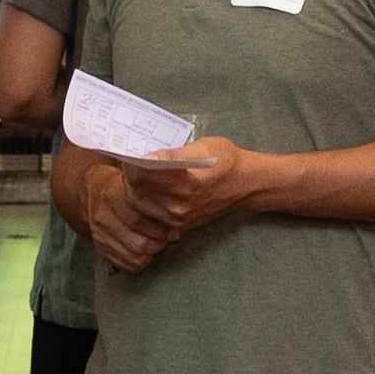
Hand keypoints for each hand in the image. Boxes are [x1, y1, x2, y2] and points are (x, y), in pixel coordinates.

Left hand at [70, 136, 263, 272]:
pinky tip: (148, 189)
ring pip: (139, 206)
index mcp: (184, 184)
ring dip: (134, 190)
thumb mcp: (202, 148)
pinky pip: (149, 216)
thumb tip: (147, 157)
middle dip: (129, 176)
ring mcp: (177, 219)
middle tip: (131, 161)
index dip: (130, 163)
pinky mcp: (177, 225)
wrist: (245, 184)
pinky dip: (143, 202)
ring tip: (139, 173)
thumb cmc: (226, 160)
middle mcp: (178, 206)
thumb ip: (172, 155)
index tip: (130, 152)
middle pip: (135, 193)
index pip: (140, 176)